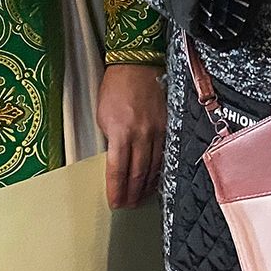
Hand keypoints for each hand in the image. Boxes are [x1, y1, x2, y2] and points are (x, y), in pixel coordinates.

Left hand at [98, 63, 165, 208]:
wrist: (137, 64)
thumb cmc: (115, 87)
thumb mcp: (103, 116)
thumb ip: (110, 140)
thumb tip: (115, 160)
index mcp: (121, 133)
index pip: (118, 171)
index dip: (116, 190)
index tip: (115, 203)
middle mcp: (141, 135)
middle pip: (138, 173)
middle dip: (132, 193)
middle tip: (128, 205)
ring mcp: (157, 131)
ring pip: (154, 166)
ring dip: (146, 185)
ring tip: (140, 197)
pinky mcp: (167, 125)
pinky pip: (164, 153)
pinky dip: (159, 169)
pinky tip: (155, 178)